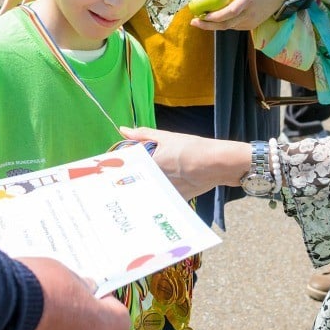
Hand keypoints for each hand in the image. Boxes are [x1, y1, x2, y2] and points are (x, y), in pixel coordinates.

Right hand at [19, 257, 130, 329]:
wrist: (0, 305)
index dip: (110, 306)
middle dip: (84, 322)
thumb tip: (86, 289)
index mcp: (98, 322)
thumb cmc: (35, 285)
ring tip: (43, 317)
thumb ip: (79, 286)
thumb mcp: (64, 274)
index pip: (121, 319)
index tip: (98, 297)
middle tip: (65, 306)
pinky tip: (32, 326)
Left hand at [120, 126, 248, 199]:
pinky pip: (161, 200)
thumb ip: (143, 134)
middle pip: (135, 182)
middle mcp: (154, 180)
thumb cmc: (193, 148)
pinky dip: (159, 195)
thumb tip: (123, 129)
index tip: (111, 167)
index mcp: (149, 164)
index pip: (126, 168)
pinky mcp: (175, 199)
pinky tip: (160, 191)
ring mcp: (165, 192)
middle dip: (130, 179)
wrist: (217, 164)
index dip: (118, 168)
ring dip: (144, 188)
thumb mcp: (167, 137)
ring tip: (144, 183)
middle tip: (123, 175)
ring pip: (147, 192)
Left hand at [189, 0, 287, 30]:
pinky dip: (224, 24)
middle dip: (208, 25)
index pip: (229, 13)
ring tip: (200, 20)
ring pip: (229, 27)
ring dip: (214, 25)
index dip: (215, 16)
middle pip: (226, 24)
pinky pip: (235, 27)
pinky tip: (215, 19)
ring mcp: (251, 22)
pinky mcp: (252, 25)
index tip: (202, 15)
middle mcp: (249, 14)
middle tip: (193, 22)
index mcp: (247, 1)